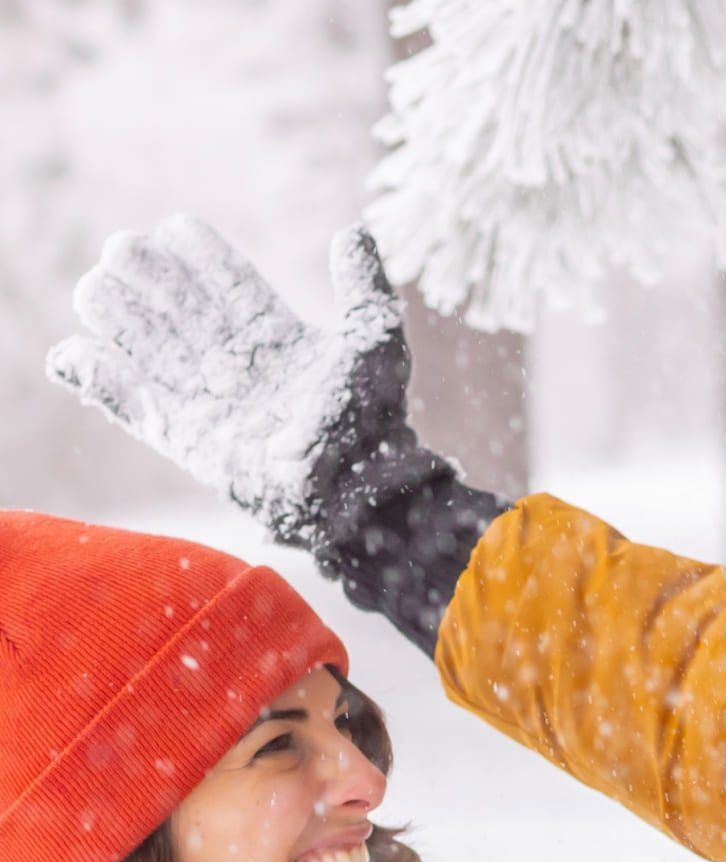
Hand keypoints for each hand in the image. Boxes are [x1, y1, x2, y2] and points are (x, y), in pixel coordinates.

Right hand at [47, 218, 412, 551]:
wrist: (357, 489)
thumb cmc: (373, 420)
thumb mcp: (374, 340)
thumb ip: (362, 284)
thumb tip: (350, 232)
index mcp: (277, 340)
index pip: (229, 287)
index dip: (202, 256)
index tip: (175, 228)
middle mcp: (238, 369)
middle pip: (181, 312)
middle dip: (149, 279)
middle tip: (120, 249)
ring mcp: (211, 405)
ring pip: (152, 351)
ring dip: (119, 319)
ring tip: (92, 287)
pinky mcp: (188, 443)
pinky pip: (135, 408)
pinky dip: (101, 383)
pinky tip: (70, 353)